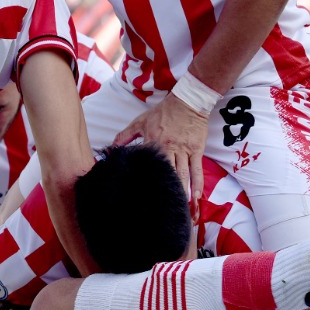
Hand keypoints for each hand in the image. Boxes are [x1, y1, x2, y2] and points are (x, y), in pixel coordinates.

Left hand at [113, 92, 207, 220]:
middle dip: (163, 190)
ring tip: (179, 207)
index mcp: (153, 142)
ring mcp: (183, 150)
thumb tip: (112, 147)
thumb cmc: (163, 112)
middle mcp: (168, 148)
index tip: (138, 193)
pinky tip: (196, 197)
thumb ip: (126, 135)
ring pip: (182, 174)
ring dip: (181, 192)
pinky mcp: (196, 150)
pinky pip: (197, 169)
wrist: (187, 101)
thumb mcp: (140, 121)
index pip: (146, 163)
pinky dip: (197, 184)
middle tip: (160, 207)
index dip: (142, 178)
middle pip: (165, 173)